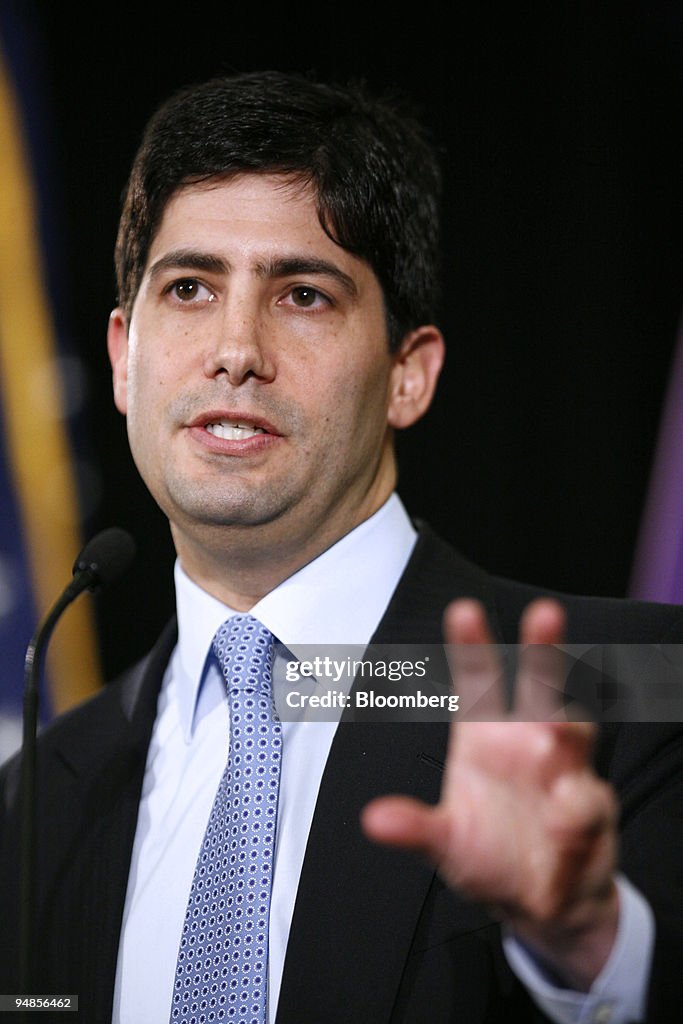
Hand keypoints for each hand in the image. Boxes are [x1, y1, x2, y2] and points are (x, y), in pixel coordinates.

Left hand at [361, 598, 619, 990]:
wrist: (541, 902)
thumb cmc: (487, 856)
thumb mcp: (444, 844)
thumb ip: (415, 829)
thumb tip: (373, 821)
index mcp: (485, 736)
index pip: (478, 680)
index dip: (471, 643)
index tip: (463, 609)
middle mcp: (528, 741)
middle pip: (539, 685)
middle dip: (543, 648)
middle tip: (543, 611)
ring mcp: (565, 769)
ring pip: (575, 730)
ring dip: (568, 728)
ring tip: (554, 734)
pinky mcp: (591, 806)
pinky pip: (587, 801)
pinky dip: (574, 813)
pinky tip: (560, 829)